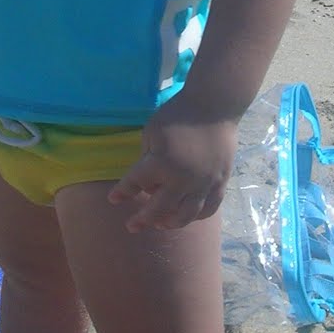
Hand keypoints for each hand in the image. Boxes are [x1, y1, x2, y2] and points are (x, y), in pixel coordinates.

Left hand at [108, 105, 237, 232]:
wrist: (215, 106)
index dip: (122, 192)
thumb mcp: (151, 131)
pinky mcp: (220, 183)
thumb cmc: (179, 114)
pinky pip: (208, 209)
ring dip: (170, 223)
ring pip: (185, 216)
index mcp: (161, 164)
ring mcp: (204, 184)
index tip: (113, 199)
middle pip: (159, 209)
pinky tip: (186, 214)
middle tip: (131, 226)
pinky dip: (196, 216)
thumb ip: (146, 157)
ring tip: (160, 224)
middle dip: (142, 219)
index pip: (136, 184)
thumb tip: (147, 179)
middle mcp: (182, 180)